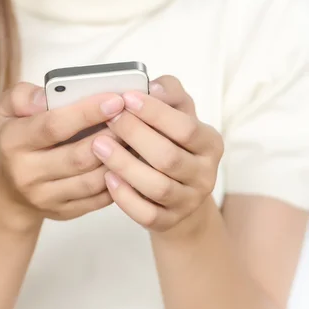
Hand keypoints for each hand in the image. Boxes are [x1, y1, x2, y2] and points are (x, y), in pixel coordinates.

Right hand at [0, 82, 124, 230]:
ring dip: (119, 159)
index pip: (53, 126)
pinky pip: (98, 199)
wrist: (6, 189)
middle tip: (134, 117)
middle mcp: (27, 173)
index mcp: (13, 142)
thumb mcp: (7, 110)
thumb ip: (24, 95)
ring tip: (137, 137)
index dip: (87, 112)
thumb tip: (47, 95)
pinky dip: (118, 179)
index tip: (115, 99)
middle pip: (78, 156)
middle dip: (111, 135)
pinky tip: (130, 161)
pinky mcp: (64, 212)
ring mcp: (45, 197)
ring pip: (92, 180)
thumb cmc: (15, 139)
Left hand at [91, 76, 223, 233]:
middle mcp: (205, 174)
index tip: (126, 98)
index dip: (154, 113)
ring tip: (99, 146)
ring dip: (124, 165)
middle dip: (135, 136)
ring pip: (157, 187)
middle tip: (109, 120)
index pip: (185, 127)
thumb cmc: (172, 139)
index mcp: (210, 143)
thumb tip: (153, 87)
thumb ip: (168, 92)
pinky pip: (147, 215)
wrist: (179, 187)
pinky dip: (125, 198)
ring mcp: (188, 201)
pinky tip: (107, 178)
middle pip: (168, 158)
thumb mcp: (177, 110)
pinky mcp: (169, 221)